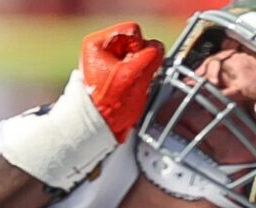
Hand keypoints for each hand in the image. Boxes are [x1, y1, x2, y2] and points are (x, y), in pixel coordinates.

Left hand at [81, 22, 164, 142]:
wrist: (100, 128)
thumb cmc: (110, 105)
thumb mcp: (134, 76)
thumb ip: (151, 56)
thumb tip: (158, 49)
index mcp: (98, 44)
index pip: (133, 31)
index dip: (141, 48)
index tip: (136, 67)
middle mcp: (100, 50)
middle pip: (136, 44)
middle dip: (141, 62)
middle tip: (133, 80)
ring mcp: (107, 63)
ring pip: (137, 57)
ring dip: (140, 72)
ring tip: (131, 87)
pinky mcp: (115, 75)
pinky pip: (135, 69)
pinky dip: (137, 79)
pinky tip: (131, 90)